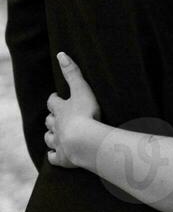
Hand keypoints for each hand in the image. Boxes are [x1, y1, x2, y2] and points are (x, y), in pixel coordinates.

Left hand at [44, 52, 102, 167]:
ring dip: (51, 135)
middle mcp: (56, 125)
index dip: (54, 99)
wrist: (84, 141)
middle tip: (55, 116)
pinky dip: (53, 155)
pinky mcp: (62, 157)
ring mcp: (58, 142)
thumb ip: (73, 72)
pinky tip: (55, 155)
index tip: (55, 97)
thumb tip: (61, 53)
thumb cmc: (86, 113)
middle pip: (49, 120)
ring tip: (54, 135)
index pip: (53, 101)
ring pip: (49, 138)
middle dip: (51, 118)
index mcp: (61, 109)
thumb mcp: (81, 89)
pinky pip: (53, 157)